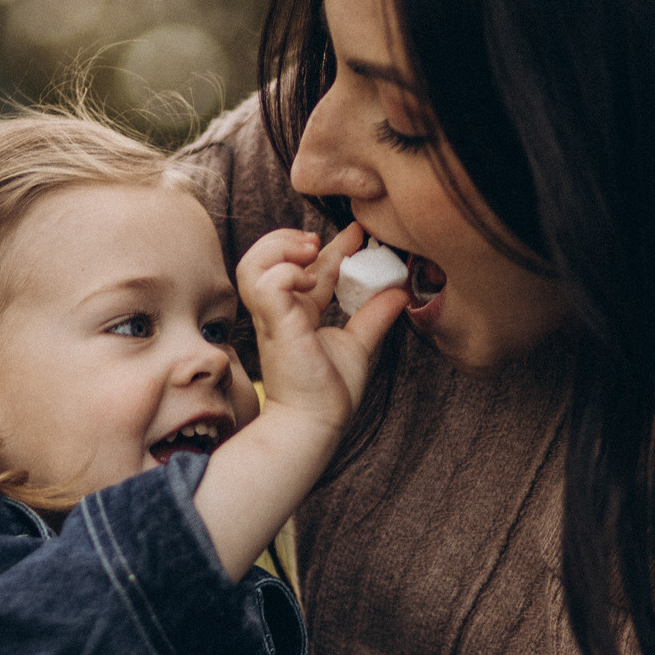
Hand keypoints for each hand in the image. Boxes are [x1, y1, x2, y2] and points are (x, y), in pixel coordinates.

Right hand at [236, 223, 406, 436]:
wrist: (315, 423)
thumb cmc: (328, 394)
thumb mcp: (359, 345)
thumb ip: (375, 317)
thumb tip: (401, 292)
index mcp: (297, 313)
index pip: (307, 267)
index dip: (331, 245)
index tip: (358, 231)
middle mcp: (280, 310)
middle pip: (265, 257)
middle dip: (289, 238)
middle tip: (319, 241)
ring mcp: (272, 316)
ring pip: (252, 264)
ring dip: (279, 249)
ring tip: (309, 252)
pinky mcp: (273, 323)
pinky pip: (267, 283)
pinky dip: (286, 272)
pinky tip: (308, 281)